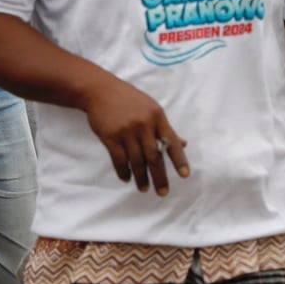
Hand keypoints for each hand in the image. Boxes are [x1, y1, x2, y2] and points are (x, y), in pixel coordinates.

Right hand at [81, 76, 188, 195]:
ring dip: (141, 177)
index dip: (179, 160)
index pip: (171, 142)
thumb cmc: (128, 100)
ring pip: (137, 161)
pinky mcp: (110, 136)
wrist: (100, 91)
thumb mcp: (151, 108)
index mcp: (157, 117)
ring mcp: (126, 131)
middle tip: (163, 192)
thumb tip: (183, 143)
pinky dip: (124, 171)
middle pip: (154, 156)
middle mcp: (144, 125)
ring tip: (144, 188)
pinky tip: (127, 178)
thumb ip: (164, 128)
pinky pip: (119, 159)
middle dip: (159, 177)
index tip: (184, 175)